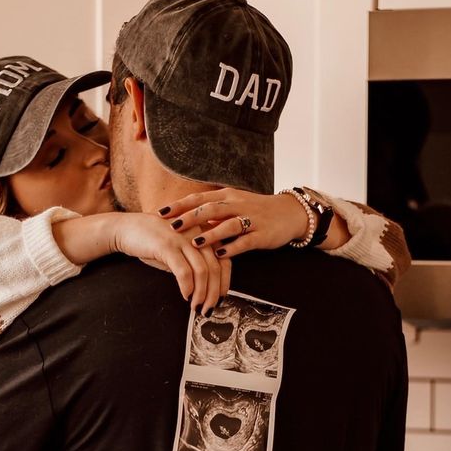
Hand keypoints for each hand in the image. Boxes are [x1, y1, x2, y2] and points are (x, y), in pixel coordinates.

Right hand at [113, 212, 229, 312]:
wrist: (126, 228)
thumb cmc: (154, 242)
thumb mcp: (180, 250)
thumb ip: (195, 262)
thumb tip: (209, 288)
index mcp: (204, 234)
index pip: (225, 261)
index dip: (225, 283)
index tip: (219, 300)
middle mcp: (198, 233)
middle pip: (216, 268)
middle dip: (213, 294)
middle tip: (207, 309)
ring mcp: (183, 238)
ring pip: (202, 271)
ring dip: (201, 294)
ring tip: (195, 307)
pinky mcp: (167, 245)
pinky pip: (184, 270)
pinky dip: (187, 287)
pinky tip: (185, 295)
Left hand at [159, 188, 308, 258]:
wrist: (289, 213)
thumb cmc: (256, 211)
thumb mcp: (233, 206)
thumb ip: (212, 213)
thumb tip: (185, 220)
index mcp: (227, 196)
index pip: (199, 198)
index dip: (180, 205)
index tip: (160, 213)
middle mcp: (237, 205)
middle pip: (210, 209)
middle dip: (190, 218)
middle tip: (172, 227)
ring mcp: (251, 219)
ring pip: (228, 224)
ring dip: (210, 233)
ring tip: (194, 242)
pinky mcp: (262, 235)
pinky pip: (245, 241)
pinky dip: (231, 247)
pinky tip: (219, 254)